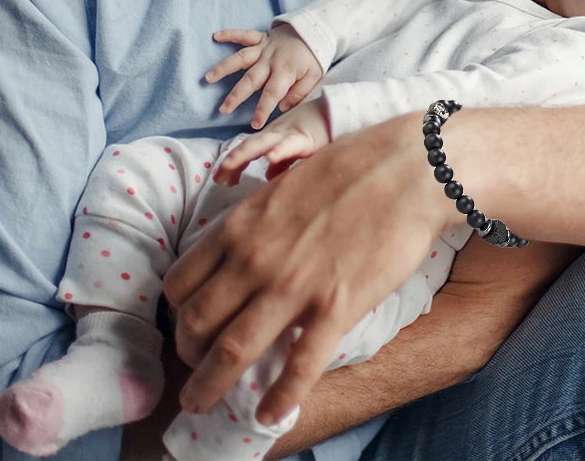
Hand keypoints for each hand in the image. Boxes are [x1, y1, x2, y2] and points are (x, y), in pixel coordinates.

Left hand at [162, 111, 455, 428]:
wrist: (407, 170)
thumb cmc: (350, 167)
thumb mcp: (283, 185)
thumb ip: (256, 221)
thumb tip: (242, 248)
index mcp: (240, 226)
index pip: (180, 283)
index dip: (177, 313)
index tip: (188, 325)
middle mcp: (254, 259)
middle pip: (195, 324)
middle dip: (187, 356)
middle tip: (193, 370)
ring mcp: (293, 286)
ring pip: (230, 352)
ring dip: (209, 387)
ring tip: (202, 405)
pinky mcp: (335, 308)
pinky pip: (298, 367)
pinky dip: (279, 399)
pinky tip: (271, 416)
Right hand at [205, 23, 323, 129]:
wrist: (316, 31)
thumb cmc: (313, 58)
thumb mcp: (313, 77)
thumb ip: (298, 93)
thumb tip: (282, 107)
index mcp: (285, 72)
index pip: (272, 94)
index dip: (263, 110)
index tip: (255, 124)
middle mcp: (271, 60)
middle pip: (251, 80)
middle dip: (236, 96)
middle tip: (223, 109)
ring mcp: (264, 48)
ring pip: (241, 58)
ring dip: (224, 68)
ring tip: (208, 78)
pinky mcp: (261, 38)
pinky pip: (244, 35)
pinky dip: (230, 34)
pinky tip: (215, 36)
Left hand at [212, 97, 330, 186]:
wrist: (338, 112)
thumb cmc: (317, 130)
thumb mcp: (295, 147)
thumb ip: (282, 161)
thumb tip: (268, 175)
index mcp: (273, 138)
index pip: (248, 150)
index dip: (233, 163)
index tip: (221, 180)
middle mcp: (276, 135)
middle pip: (249, 146)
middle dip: (231, 161)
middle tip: (217, 178)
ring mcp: (289, 135)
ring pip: (262, 144)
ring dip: (244, 153)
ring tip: (229, 164)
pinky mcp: (305, 139)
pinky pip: (291, 145)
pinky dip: (279, 150)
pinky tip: (269, 157)